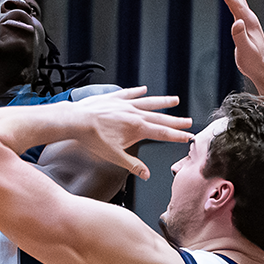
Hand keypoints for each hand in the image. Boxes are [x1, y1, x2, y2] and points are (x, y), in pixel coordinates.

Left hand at [63, 88, 192, 178]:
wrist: (76, 120)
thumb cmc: (93, 139)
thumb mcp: (114, 156)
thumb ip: (132, 165)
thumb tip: (146, 175)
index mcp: (137, 128)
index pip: (162, 133)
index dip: (177, 136)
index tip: (188, 137)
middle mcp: (134, 114)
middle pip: (160, 117)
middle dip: (175, 121)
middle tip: (188, 121)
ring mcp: (124, 104)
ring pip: (148, 102)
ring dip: (162, 102)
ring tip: (175, 101)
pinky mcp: (113, 98)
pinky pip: (129, 93)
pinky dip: (137, 91)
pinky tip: (144, 89)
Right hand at [206, 0, 263, 100]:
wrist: (262, 67)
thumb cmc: (254, 61)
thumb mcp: (245, 50)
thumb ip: (240, 36)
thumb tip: (237, 22)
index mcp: (248, 21)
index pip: (235, 2)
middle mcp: (248, 17)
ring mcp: (247, 20)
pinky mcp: (244, 24)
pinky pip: (235, 6)